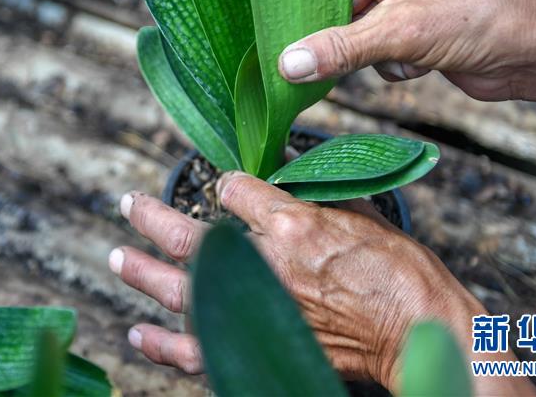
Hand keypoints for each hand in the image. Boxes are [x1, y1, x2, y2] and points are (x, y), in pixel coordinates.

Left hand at [109, 172, 483, 387]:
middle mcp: (263, 266)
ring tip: (118, 258)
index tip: (224, 186)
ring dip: (142, 273)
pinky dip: (163, 345)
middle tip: (130, 204)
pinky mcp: (259, 345)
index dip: (225, 184)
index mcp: (290, 224)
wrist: (418, 331)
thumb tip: (278, 187)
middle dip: (152, 217)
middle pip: (187, 237)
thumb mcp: (359, 214)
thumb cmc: (398, 272)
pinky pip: (197, 350)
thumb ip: (309, 201)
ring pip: (179, 291)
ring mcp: (255, 309)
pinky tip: (139, 333)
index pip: (233, 191)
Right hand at [277, 0, 535, 126]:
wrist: (535, 55)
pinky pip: (371, 43)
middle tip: (312, 36)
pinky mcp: (409, 24)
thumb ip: (342, 47)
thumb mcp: (402, 31)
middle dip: (334, 16)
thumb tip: (287, 64)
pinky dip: (386, 61)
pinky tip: (415, 64)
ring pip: (351, 20)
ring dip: (366, 47)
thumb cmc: (483, 18)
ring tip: (396, 52)